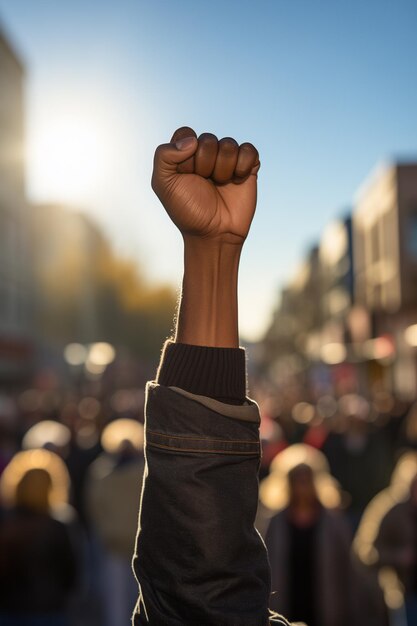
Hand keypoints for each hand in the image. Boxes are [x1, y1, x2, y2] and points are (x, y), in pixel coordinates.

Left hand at [152, 127, 259, 245]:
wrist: (214, 234)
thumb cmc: (187, 210)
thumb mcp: (163, 184)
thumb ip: (164, 155)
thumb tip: (193, 140)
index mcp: (184, 154)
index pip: (186, 133)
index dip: (186, 153)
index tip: (185, 173)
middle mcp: (206, 154)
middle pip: (208, 139)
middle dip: (204, 164)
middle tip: (203, 183)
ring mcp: (227, 159)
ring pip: (228, 144)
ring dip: (222, 169)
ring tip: (219, 185)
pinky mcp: (247, 167)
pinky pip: (249, 150)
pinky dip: (242, 166)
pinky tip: (237, 181)